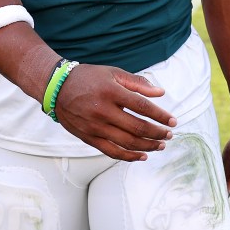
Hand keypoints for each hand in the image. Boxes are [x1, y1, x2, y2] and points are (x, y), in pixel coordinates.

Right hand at [52, 64, 176, 161]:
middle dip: (157, 133)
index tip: (173, 121)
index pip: (142, 107)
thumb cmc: (88, 78)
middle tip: (169, 134)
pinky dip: (129, 157)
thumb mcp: (112, 73)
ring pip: (127, 143)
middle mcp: (103, 111)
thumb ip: (137, 83)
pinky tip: (142, 156)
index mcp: (111, 92)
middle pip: (137, 128)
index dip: (160, 115)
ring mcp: (95, 126)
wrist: (56, 88)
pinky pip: (112, 152)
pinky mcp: (88, 138)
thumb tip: (161, 93)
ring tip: (160, 145)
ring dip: (148, 146)